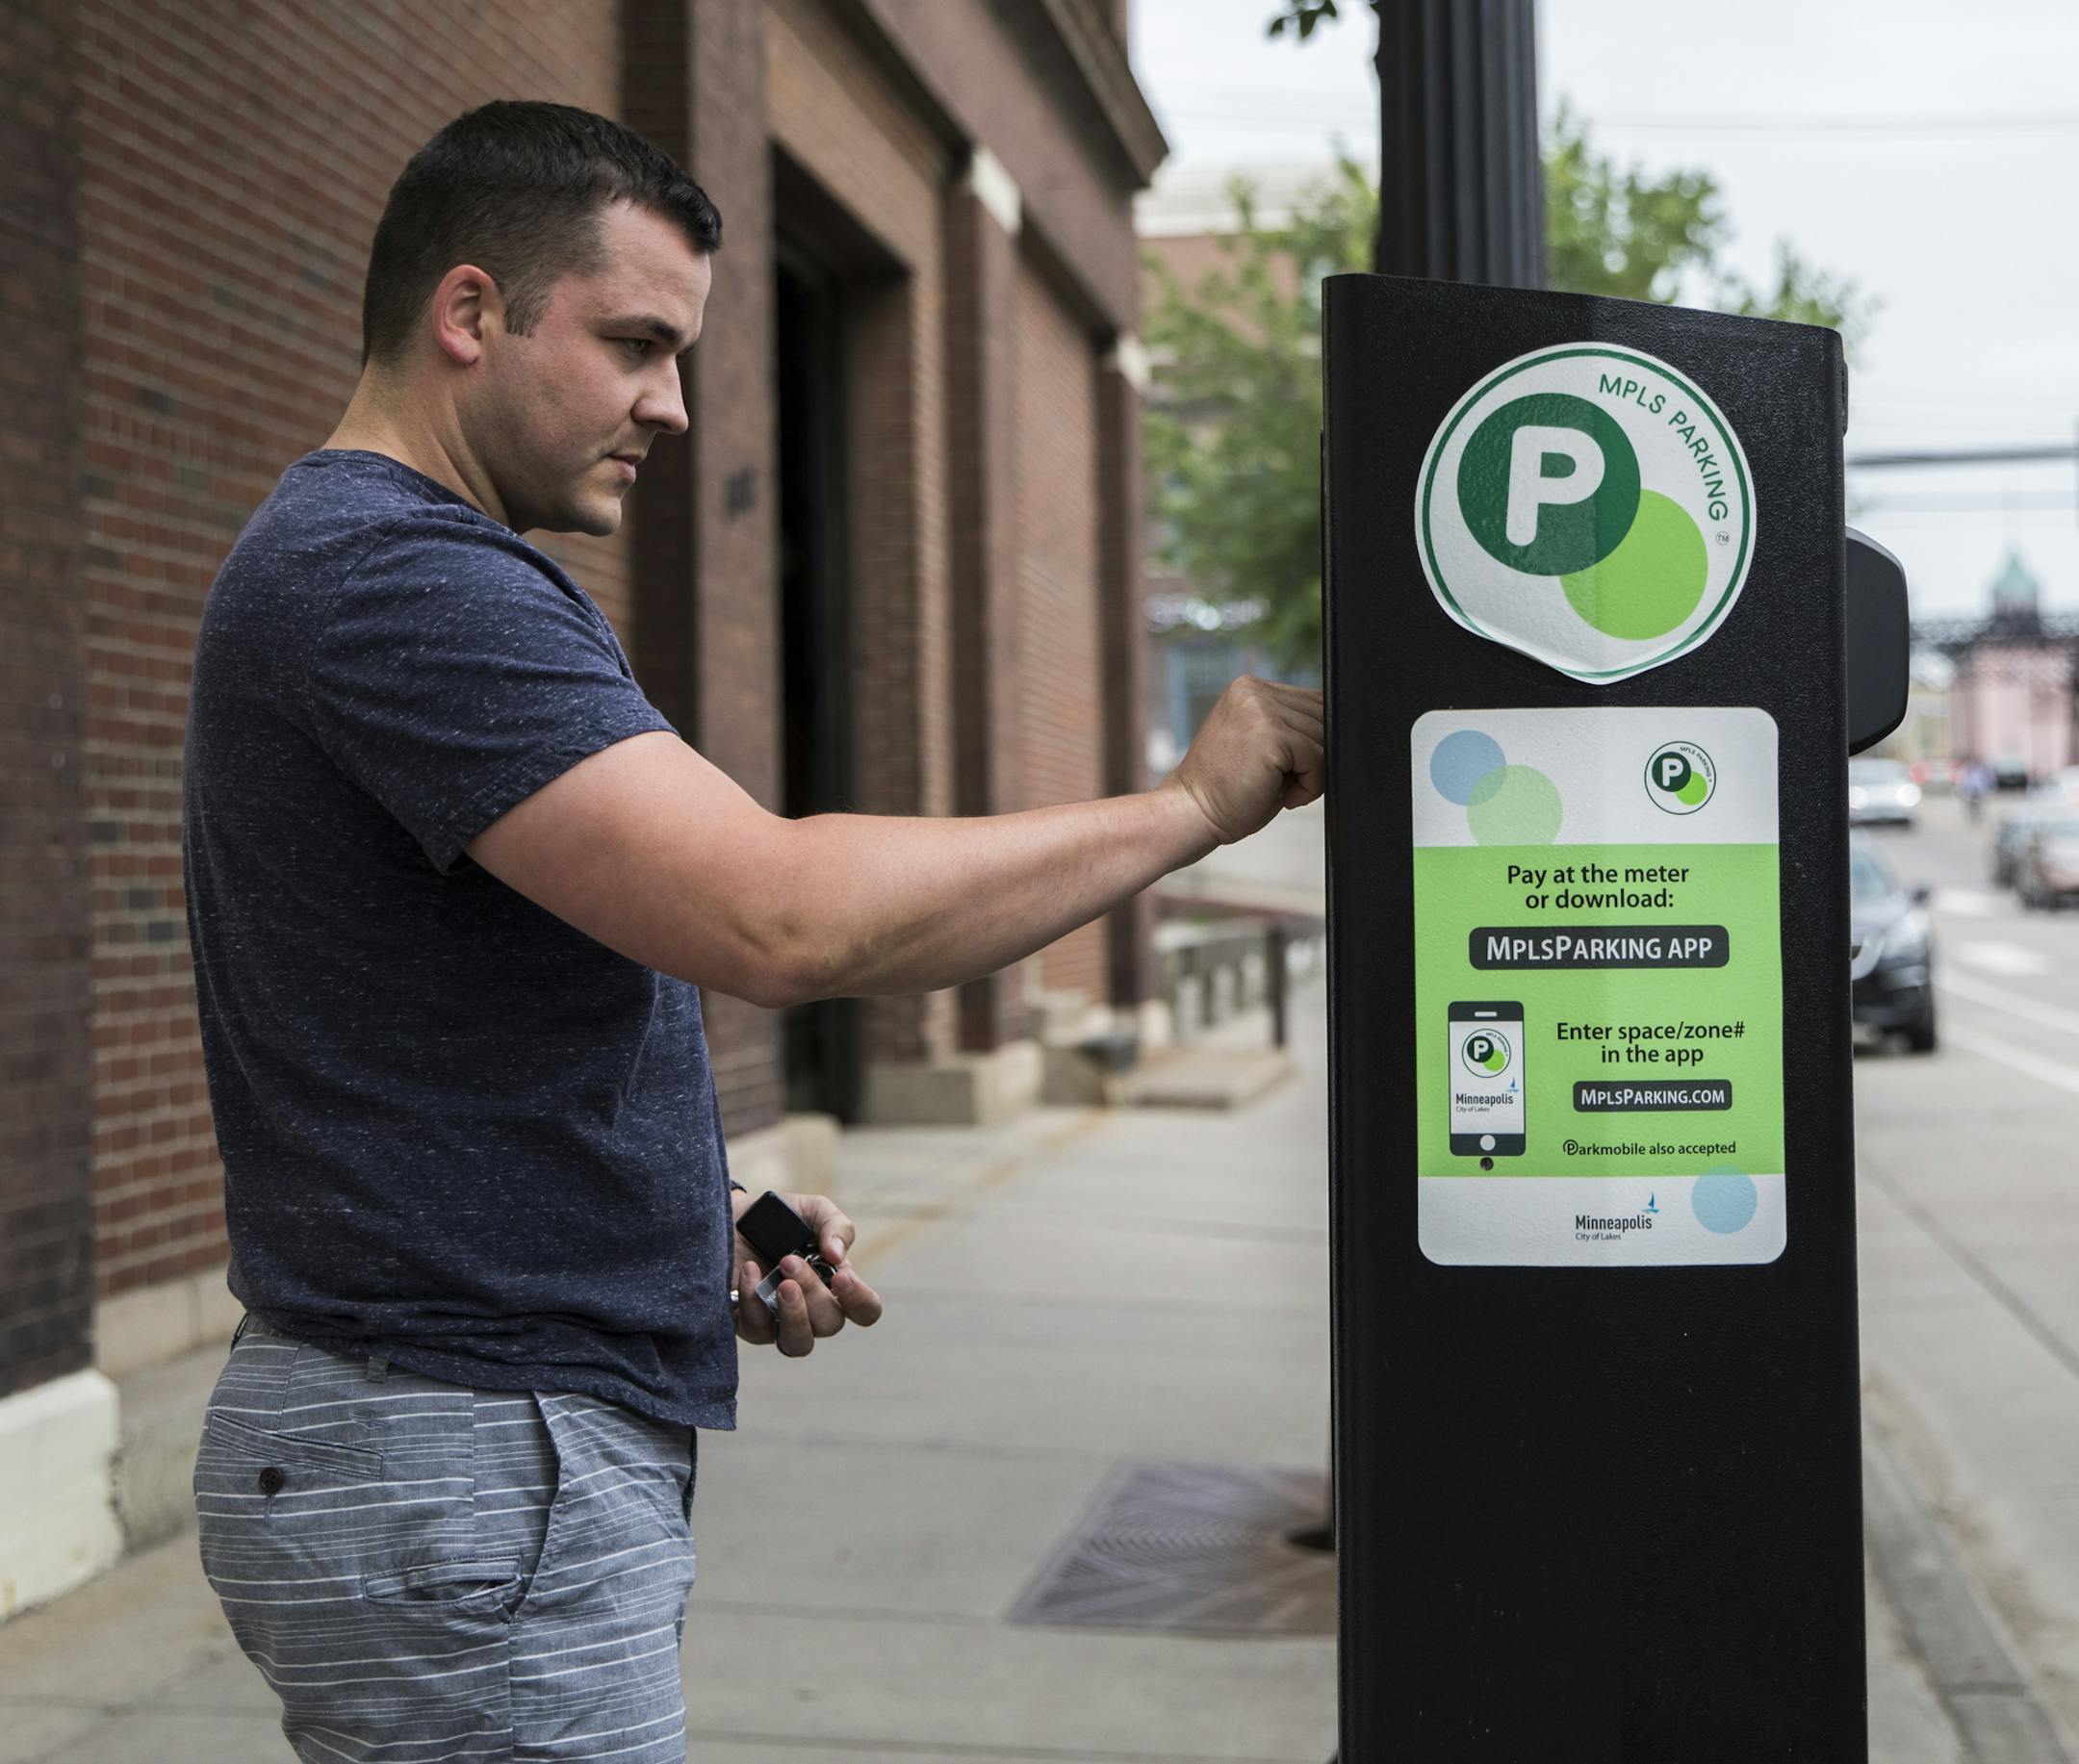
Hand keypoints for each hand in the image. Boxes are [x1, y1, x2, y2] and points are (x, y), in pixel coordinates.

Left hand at [730, 1190, 884, 1356]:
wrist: (730, 1217)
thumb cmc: (778, 1219)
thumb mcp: (813, 1211)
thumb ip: (836, 1226)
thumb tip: (838, 1255)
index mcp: (836, 1286)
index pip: (865, 1311)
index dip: (860, 1301)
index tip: (841, 1277)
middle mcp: (812, 1311)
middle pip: (829, 1324)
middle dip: (813, 1292)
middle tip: (789, 1260)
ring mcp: (780, 1322)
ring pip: (799, 1343)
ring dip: (793, 1314)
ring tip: (781, 1284)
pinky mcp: (748, 1325)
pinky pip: (756, 1330)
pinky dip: (753, 1300)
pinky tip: (749, 1272)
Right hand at [1164, 675, 1324, 844]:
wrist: (1190, 813)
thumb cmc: (1226, 790)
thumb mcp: (1259, 744)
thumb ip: (1288, 725)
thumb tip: (1339, 725)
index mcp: (1249, 688)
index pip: (1313, 701)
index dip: (1314, 739)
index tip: (1288, 769)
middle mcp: (1253, 691)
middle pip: (1323, 716)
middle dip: (1315, 756)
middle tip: (1285, 784)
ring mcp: (1261, 710)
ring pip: (1324, 737)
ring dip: (1314, 773)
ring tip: (1280, 789)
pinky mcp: (1270, 735)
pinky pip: (1318, 758)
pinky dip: (1311, 785)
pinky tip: (1285, 796)